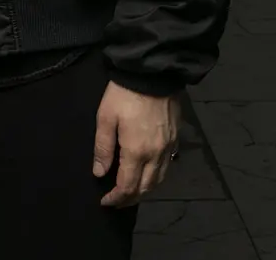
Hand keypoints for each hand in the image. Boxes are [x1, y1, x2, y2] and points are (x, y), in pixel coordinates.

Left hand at [93, 80, 179, 206]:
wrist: (152, 72)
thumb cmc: (124, 94)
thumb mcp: (106, 117)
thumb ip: (103, 148)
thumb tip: (100, 174)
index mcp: (137, 152)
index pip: (127, 186)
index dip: (116, 198)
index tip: (105, 202)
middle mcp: (156, 154)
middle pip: (145, 188)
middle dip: (130, 199)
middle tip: (116, 201)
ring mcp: (169, 147)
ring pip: (159, 180)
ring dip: (145, 190)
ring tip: (131, 191)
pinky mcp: (176, 137)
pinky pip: (167, 166)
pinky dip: (156, 176)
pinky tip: (147, 172)